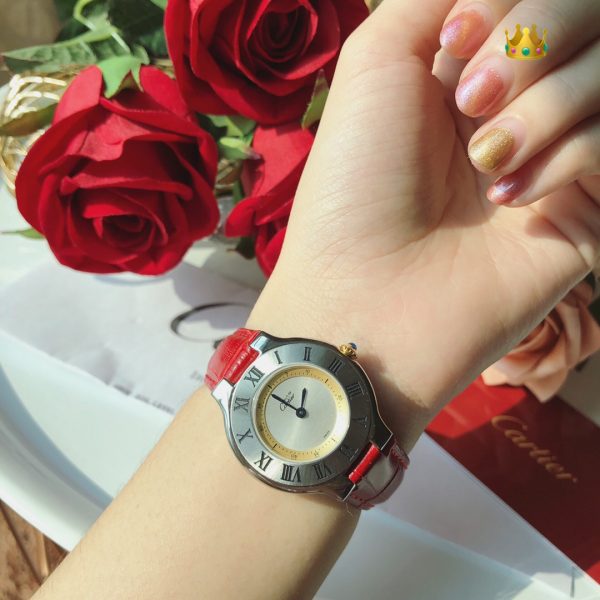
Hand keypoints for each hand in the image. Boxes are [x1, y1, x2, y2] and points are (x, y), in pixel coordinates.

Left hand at [247, 0, 599, 451]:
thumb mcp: (376, 62)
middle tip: (472, 99)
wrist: (366, 295)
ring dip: (549, 104)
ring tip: (486, 160)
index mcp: (468, 65)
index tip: (458, 38)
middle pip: (586, 21)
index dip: (513, 4)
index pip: (534, 1)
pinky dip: (571, 156)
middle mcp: (518, 104)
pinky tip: (512, 200)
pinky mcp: (586, 211)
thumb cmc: (355, 182)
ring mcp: (555, 156)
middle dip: (537, 36)